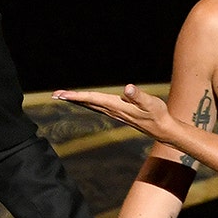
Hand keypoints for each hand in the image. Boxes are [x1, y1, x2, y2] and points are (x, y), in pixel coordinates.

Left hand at [52, 84, 175, 143]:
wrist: (162, 129)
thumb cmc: (157, 114)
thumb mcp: (150, 102)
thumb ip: (138, 96)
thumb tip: (128, 88)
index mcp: (116, 106)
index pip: (92, 99)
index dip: (76, 96)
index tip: (62, 94)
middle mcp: (112, 110)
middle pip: (87, 102)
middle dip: (71, 98)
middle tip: (55, 94)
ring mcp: (114, 112)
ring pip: (91, 105)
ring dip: (77, 100)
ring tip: (64, 96)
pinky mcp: (118, 112)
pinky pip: (97, 106)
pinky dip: (87, 101)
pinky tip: (85, 100)